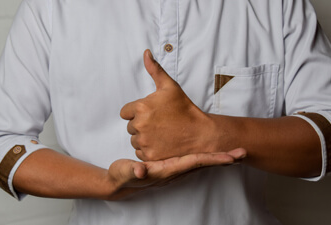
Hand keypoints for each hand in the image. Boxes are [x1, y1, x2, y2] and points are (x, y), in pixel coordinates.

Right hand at [107, 148, 245, 199]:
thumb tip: (142, 170)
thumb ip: (133, 171)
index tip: (231, 157)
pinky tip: (211, 149)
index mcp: (168, 169)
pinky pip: (193, 159)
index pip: (195, 162)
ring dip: (217, 156)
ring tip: (234, 151)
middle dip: (224, 158)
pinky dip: (206, 154)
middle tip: (243, 151)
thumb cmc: (122, 176)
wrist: (120, 182)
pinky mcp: (172, 163)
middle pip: (204, 163)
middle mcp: (175, 169)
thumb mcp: (125, 173)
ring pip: (200, 161)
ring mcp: (175, 167)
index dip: (213, 159)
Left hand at [120, 49, 214, 160]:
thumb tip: (145, 53)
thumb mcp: (170, 86)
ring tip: (161, 134)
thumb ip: (154, 69)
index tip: (152, 114)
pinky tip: (161, 144)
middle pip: (130, 127)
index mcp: (141, 108)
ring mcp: (144, 142)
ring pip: (135, 140)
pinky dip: (148, 150)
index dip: (137, 112)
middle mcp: (139, 125)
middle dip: (141, 125)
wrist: (200, 133)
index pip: (125, 112)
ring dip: (144, 138)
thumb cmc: (184, 109)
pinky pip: (140, 153)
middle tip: (159, 124)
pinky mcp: (149, 156)